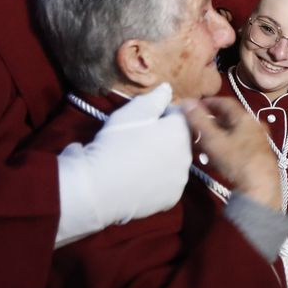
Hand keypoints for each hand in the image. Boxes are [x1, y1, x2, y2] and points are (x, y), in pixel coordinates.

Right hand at [56, 85, 190, 243]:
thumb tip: (168, 89)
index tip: (141, 120)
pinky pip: (167, 183)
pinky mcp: (172, 198)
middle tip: (136, 140)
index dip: (159, 114)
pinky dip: (157, 180)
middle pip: (179, 139)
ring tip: (136, 160)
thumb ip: (155, 99)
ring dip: (162, 158)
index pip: (178, 114)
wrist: (99, 188)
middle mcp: (188, 155)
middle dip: (164, 136)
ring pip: (174, 162)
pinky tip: (139, 178)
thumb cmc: (115, 143)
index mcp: (181, 131)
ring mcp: (181, 179)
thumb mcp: (132, 112)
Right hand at [181, 97, 278, 208]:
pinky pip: (238, 145)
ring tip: (201, 144)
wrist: (261, 187)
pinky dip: (225, 147)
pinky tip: (214, 159)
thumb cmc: (236, 160)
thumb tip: (186, 102)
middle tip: (196, 127)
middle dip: (211, 122)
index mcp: (245, 118)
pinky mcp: (260, 156)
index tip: (195, 106)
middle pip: (230, 119)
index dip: (208, 102)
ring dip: (217, 136)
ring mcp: (259, 141)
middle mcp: (255, 126)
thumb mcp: (213, 140)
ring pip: (233, 133)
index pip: (225, 102)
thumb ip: (199, 120)